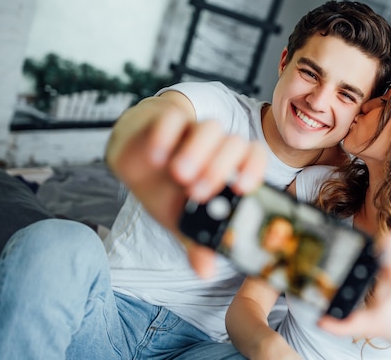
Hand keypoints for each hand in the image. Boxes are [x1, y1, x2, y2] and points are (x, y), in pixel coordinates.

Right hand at [105, 92, 266, 276]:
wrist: (136, 157)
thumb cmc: (166, 190)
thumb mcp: (180, 220)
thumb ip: (196, 241)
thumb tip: (206, 270)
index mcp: (228, 168)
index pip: (254, 158)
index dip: (254, 170)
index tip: (242, 189)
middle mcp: (216, 147)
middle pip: (234, 144)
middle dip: (220, 168)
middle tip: (199, 192)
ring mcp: (192, 131)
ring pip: (210, 128)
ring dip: (198, 152)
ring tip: (179, 174)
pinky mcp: (166, 120)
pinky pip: (174, 119)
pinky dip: (167, 136)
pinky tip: (156, 157)